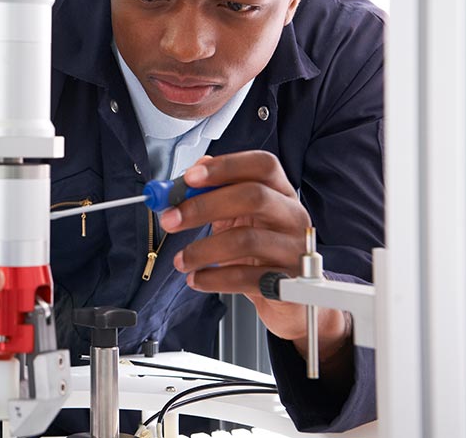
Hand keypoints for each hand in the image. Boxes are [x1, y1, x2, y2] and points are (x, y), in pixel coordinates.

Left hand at [159, 151, 351, 363]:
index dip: (225, 167)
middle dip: (203, 206)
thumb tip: (190, 174)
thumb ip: (216, 193)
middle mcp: (293, 216)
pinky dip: (214, 278)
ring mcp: (295, 249)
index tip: (189, 177)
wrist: (287, 299)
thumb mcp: (239, 217)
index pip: (261, 165)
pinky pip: (246, 277)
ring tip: (181, 260)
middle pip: (253, 197)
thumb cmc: (260, 251)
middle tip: (170, 220)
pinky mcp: (290, 283)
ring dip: (202, 250)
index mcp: (280, 192)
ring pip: (246, 239)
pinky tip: (197, 279)